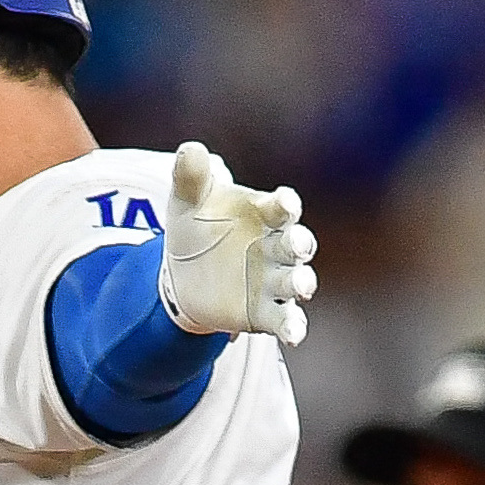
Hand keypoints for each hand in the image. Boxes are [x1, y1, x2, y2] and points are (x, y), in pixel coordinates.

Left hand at [157, 142, 315, 344]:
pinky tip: (294, 335)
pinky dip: (293, 327)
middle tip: (299, 244)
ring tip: (302, 286)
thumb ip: (191, 178)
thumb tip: (190, 149)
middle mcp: (276, 247)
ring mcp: (274, 281)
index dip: (284, 205)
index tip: (283, 203)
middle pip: (297, 244)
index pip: (281, 207)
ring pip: (297, 282)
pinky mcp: (265, 313)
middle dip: (300, 244)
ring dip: (303, 283)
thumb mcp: (186, 201)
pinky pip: (285, 320)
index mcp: (263, 214)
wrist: (182, 274)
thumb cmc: (195, 227)